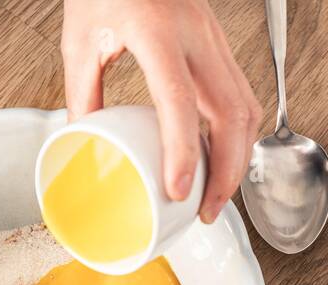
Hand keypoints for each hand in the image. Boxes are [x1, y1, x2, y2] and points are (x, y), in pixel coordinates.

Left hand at [62, 0, 262, 222]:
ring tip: (217, 192)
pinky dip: (238, 135)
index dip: (183, 152)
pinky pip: (243, 96)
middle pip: (232, 114)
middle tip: (208, 209)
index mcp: (155, 31)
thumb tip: (84, 142)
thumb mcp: (80, 36)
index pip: (178, 100)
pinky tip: (221, 156)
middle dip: (226, 172)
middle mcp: (195, 34)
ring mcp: (215, 39)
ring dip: (238, 158)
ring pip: (247, 108)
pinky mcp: (220, 44)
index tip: (179, 190)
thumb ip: (82, 92)